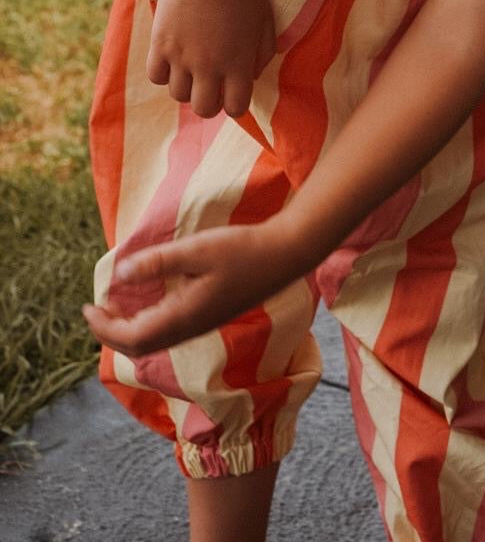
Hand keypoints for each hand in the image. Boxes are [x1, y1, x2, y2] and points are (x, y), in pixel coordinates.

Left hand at [83, 221, 305, 359]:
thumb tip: (120, 273)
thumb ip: (158, 262)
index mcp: (183, 317)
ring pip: (155, 342)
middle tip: (95, 311)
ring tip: (115, 309)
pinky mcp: (210, 317)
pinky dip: (148, 325)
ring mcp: (202, 325)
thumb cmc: (242, 249)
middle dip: (112, 333)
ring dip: (130, 331)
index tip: (87, 307)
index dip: (104, 328)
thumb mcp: (196, 249)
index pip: (132, 338)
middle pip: (140, 348)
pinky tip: (149, 304)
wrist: (285, 256)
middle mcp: (190, 329)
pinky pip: (169, 333)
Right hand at [146, 0, 276, 118]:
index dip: (236, 103)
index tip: (234, 91)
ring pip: (178, 95)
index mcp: (238, 62)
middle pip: (204, 109)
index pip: (235, 108)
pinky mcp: (160, 43)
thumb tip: (250, 75)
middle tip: (212, 83)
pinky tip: (174, 58)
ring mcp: (181, 56)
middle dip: (211, 101)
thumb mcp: (265, 19)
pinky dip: (164, 73)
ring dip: (187, 86)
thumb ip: (262, 53)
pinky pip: (156, 76)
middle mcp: (208, 65)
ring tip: (193, 67)